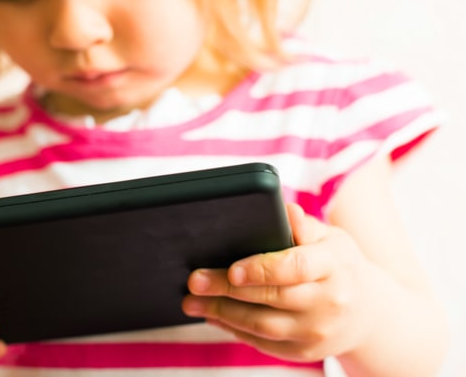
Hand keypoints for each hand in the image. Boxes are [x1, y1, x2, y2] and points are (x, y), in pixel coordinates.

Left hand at [182, 203, 380, 361]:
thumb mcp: (331, 239)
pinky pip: (263, 342)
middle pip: (271, 298)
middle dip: (226, 290)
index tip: (232, 268)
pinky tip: (213, 315)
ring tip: (192, 302)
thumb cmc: (339, 266)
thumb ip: (303, 226)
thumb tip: (284, 210)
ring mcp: (317, 331)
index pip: (296, 267)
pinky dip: (234, 329)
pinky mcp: (305, 352)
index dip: (261, 269)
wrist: (370, 314)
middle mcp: (329, 302)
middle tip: (194, 281)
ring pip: (263, 325)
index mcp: (334, 266)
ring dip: (222, 313)